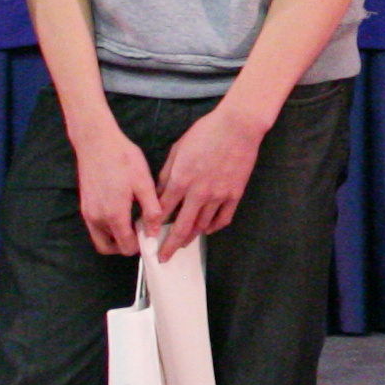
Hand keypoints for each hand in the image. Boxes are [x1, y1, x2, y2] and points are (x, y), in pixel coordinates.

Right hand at [68, 118, 155, 256]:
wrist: (96, 141)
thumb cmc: (122, 158)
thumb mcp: (143, 183)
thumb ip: (150, 210)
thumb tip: (154, 232)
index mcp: (114, 215)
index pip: (126, 247)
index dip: (140, 246)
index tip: (149, 236)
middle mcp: (97, 219)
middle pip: (109, 248)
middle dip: (125, 246)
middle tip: (139, 234)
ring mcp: (87, 213)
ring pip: (100, 238)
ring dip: (114, 238)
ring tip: (131, 223)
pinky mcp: (84, 205)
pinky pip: (94, 227)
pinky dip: (106, 228)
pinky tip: (120, 212)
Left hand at [147, 97, 273, 254]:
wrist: (238, 126)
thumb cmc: (206, 132)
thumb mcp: (178, 149)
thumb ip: (167, 174)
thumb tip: (159, 193)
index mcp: (181, 180)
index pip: (162, 211)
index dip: (153, 226)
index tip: (147, 237)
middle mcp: (198, 193)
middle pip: (181, 227)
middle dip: (170, 246)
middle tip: (163, 257)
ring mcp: (218, 196)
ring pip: (202, 226)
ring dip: (191, 238)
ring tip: (183, 244)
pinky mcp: (234, 195)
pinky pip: (223, 219)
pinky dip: (213, 228)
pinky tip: (207, 230)